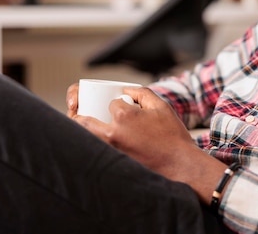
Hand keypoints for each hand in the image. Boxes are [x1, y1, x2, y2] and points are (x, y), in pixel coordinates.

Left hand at [67, 84, 226, 201]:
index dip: (116, 103)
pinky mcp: (113, 164)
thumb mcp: (161, 106)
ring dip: (79, 129)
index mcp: (124, 116)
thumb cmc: (173, 136)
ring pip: (84, 137)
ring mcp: (111, 151)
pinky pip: (93, 152)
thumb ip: (142, 93)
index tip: (126, 106)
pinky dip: (88, 145)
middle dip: (77, 113)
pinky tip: (89, 141)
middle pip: (82, 121)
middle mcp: (113, 134)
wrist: (180, 165)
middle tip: (79, 110)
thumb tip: (125, 90)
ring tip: (81, 124)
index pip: (111, 104)